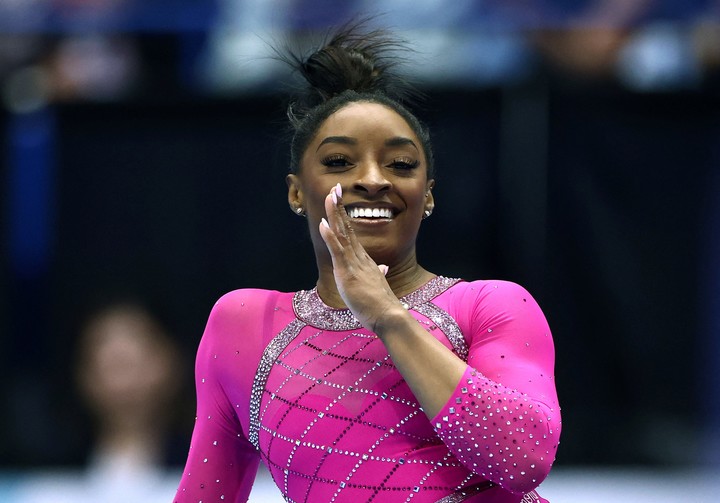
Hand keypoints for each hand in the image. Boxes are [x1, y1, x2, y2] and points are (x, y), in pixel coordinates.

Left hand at [318, 184, 405, 333]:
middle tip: (335, 187)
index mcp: (363, 259)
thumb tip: (382, 269)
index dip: (343, 215)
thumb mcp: (376, 285)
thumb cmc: (380, 304)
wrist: (387, 315)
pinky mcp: (348, 272)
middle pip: (346, 227)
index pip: (350, 232)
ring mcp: (354, 263)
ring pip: (342, 233)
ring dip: (335, 214)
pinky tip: (324, 224)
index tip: (338, 198)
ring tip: (330, 196)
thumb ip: (377, 274)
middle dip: (339, 206)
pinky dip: (330, 236)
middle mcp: (359, 256)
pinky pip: (338, 251)